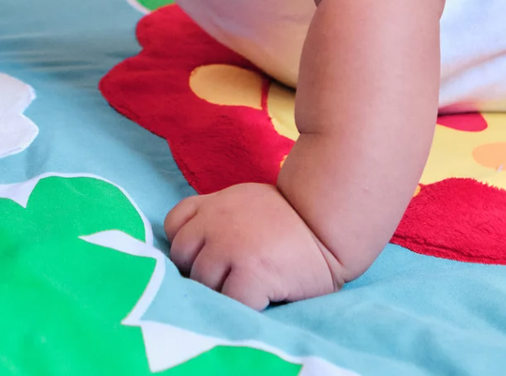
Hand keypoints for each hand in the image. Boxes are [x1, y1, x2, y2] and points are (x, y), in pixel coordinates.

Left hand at [163, 183, 344, 309]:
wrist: (330, 225)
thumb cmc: (291, 218)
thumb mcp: (245, 200)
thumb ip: (218, 215)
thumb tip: (196, 248)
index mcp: (215, 204)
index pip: (175, 226)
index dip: (188, 246)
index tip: (208, 256)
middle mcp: (216, 223)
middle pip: (184, 258)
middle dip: (203, 272)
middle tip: (232, 276)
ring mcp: (231, 248)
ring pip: (203, 283)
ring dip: (222, 291)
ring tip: (250, 286)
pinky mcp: (251, 274)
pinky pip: (230, 302)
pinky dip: (242, 305)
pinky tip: (262, 295)